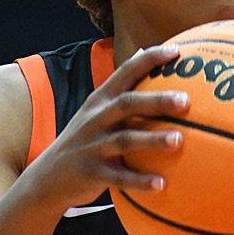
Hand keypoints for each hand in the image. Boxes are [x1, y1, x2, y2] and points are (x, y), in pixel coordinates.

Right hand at [33, 43, 189, 209]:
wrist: (48, 177)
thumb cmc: (85, 139)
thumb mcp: (95, 110)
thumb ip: (119, 87)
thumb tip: (142, 50)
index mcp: (100, 100)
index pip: (125, 72)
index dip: (150, 59)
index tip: (177, 51)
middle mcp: (95, 119)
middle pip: (127, 104)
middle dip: (157, 101)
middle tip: (186, 101)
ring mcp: (92, 146)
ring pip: (125, 140)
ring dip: (153, 140)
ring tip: (179, 140)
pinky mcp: (91, 173)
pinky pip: (119, 178)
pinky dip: (140, 181)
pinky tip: (162, 184)